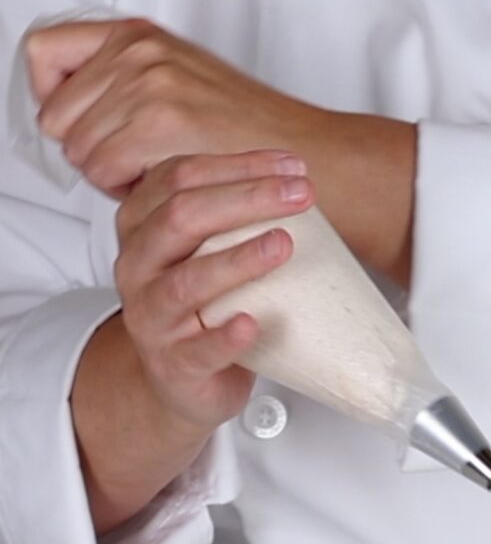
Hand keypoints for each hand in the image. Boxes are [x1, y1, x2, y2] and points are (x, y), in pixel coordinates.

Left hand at [27, 17, 415, 282]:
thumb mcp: (180, 86)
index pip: (43, 55)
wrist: (304, 157)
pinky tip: (167, 181)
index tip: (83, 125)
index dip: (56, 101)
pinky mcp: (161, 119)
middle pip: (55, 113)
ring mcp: (150, 80)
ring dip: (109, 172)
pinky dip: (128, 188)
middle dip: (88, 146)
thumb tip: (69, 113)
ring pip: (75, 146)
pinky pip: (102, 169)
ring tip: (158, 171)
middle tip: (136, 160)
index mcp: (139, 35)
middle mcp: (139, 49)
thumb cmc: (251, 136)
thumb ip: (124, 86)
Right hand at [109, 148, 312, 430]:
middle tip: (299, 196)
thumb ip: (230, 211)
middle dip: (246, 199)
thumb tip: (294, 177)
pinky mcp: (173, 362)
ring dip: (238, 259)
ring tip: (282, 245)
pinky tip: (252, 324)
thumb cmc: (198, 303)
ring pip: (186, 281)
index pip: (181, 177)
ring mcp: (151, 316)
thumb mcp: (204, 247)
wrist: (177, 377)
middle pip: (181, 216)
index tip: (293, 167)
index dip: (239, 166)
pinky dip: (226, 336)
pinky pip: (198, 349)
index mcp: (141, 224)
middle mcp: (138, 265)